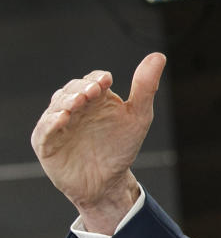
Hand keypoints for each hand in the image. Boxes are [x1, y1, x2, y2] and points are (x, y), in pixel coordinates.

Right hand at [31, 52, 166, 233]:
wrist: (107, 182)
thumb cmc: (121, 147)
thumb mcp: (138, 117)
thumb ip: (145, 88)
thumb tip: (158, 56)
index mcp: (96, 98)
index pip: (93, 80)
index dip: (97, 79)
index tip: (106, 81)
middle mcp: (75, 107)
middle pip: (72, 89)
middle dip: (81, 89)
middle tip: (92, 91)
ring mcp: (58, 123)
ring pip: (57, 105)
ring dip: (66, 101)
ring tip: (78, 102)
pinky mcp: (46, 142)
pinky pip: (44, 129)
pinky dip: (51, 122)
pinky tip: (62, 118)